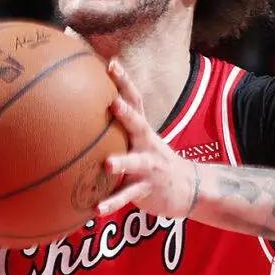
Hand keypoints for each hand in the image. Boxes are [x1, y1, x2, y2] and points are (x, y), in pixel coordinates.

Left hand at [96, 60, 199, 217]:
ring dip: (122, 163)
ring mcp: (150, 167)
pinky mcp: (148, 190)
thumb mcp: (141, 141)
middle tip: (113, 102)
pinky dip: (111, 203)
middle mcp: (147, 144)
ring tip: (107, 164)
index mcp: (143, 130)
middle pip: (138, 124)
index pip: (135, 100)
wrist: (190, 189)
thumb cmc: (154, 162)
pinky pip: (127, 197)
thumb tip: (84, 113)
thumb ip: (118, 128)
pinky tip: (94, 210)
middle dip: (126, 113)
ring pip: (135, 163)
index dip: (125, 81)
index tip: (111, 63)